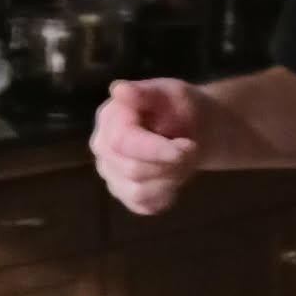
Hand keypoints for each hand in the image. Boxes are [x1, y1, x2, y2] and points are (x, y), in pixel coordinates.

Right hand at [90, 78, 204, 215]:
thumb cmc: (181, 107)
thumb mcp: (172, 93)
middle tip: (193, 149)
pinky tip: (175, 176)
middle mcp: (102, 147)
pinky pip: (145, 206)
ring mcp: (110, 173)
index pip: (123, 142)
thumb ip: (146, 93)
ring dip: (173, 178)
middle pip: (133, 170)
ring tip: (185, 159)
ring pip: (139, 192)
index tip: (189, 148)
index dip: (157, 150)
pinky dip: (168, 194)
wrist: (193, 128)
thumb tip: (118, 89)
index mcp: (109, 117)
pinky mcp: (124, 193)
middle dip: (171, 164)